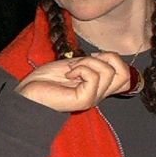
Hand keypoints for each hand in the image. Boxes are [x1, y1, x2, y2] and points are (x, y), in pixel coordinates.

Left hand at [15, 53, 131, 111]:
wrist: (27, 92)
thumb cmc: (46, 79)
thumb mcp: (75, 64)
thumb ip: (93, 62)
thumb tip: (109, 56)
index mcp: (99, 86)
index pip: (128, 77)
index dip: (116, 60)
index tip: (94, 56)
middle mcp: (99, 94)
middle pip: (125, 74)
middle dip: (107, 57)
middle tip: (84, 60)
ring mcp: (93, 98)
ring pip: (109, 72)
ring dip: (87, 62)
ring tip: (71, 69)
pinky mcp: (84, 100)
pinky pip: (94, 77)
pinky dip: (80, 69)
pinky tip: (67, 75)